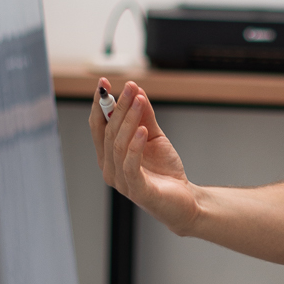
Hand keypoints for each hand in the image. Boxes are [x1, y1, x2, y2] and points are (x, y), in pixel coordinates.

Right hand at [90, 79, 199, 234]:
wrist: (185, 200)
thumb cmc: (165, 171)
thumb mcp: (154, 137)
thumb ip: (145, 117)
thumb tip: (137, 91)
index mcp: (109, 155)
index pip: (98, 126)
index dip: (99, 104)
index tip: (104, 83)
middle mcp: (109, 168)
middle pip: (108, 132)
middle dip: (117, 107)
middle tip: (129, 87)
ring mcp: (121, 181)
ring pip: (118, 145)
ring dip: (128, 120)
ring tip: (139, 101)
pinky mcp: (137, 191)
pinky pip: (130, 165)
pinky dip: (135, 146)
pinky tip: (143, 130)